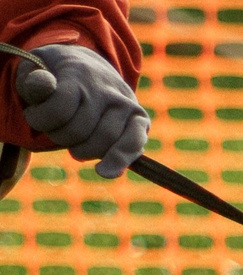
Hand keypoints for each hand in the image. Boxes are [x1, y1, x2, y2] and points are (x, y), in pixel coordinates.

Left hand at [15, 44, 148, 178]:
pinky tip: (104, 171)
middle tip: (56, 131)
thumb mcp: (35, 70)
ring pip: (102, 143)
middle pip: (79, 131)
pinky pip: (133, 144)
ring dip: (82, 151)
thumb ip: (33, 82)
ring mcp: (127, 104)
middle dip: (61, 138)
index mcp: (80, 74)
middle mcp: (107, 89)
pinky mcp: (140, 119)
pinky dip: (119, 160)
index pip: (59, 109)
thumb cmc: (56, 75)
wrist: (90, 65)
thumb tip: (46, 86)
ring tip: (75, 145)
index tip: (33, 116)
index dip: (39, 120)